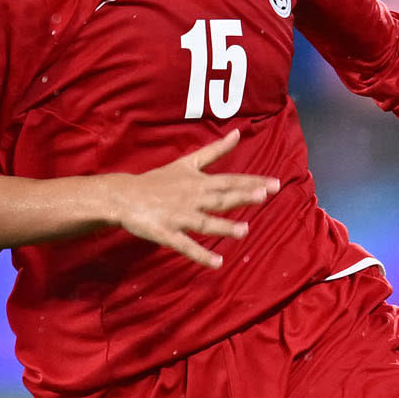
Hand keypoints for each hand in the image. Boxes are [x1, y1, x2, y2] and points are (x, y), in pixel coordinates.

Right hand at [109, 129, 280, 267]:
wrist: (124, 195)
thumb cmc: (158, 180)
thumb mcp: (187, 162)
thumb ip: (214, 151)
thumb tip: (238, 133)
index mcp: (198, 181)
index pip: (229, 180)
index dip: (251, 181)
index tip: (274, 182)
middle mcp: (191, 197)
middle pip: (220, 197)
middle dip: (242, 196)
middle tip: (265, 194)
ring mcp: (179, 216)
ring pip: (204, 222)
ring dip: (223, 226)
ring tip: (244, 230)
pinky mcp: (167, 233)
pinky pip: (185, 246)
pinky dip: (201, 255)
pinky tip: (217, 263)